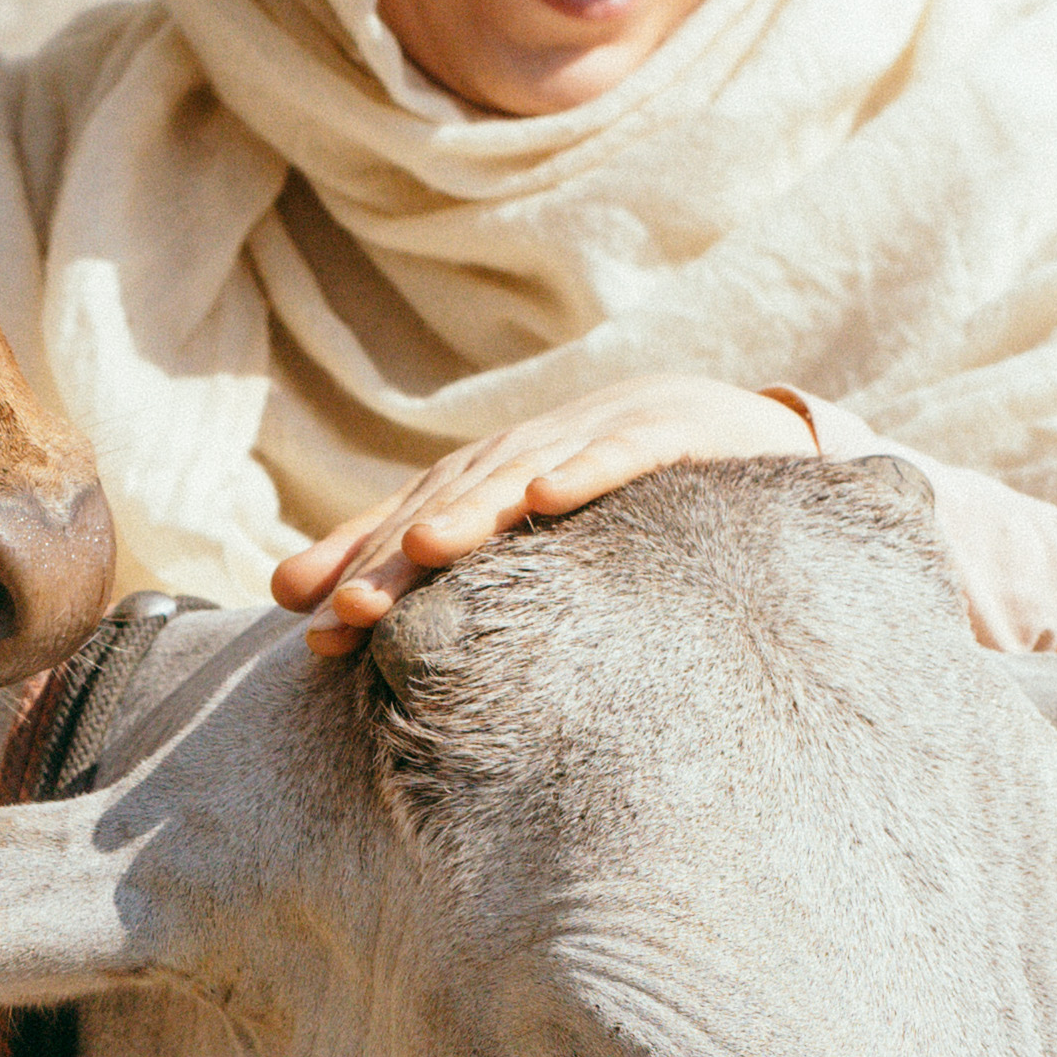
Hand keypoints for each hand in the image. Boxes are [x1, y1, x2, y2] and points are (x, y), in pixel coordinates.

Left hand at [266, 375, 820, 651]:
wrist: (752, 434)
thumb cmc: (628, 505)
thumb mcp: (535, 539)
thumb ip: (428, 568)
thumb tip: (304, 619)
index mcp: (501, 474)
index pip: (417, 518)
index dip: (364, 562)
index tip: (314, 624)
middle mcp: (541, 447)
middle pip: (456, 498)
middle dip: (399, 550)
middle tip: (350, 605)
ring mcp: (605, 432)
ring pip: (528, 472)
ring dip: (476, 508)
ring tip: (426, 547)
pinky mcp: (679, 433)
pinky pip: (628, 452)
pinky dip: (589, 469)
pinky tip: (550, 498)